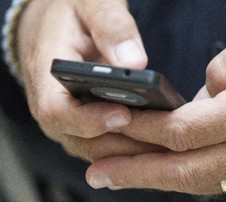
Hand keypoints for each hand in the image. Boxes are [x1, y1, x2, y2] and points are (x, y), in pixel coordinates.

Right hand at [16, 0, 165, 161]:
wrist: (57, 30)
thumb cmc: (70, 15)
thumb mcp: (88, 5)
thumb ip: (109, 27)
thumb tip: (135, 63)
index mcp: (47, 77)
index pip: (57, 111)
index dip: (89, 119)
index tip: (124, 113)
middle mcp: (54, 108)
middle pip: (83, 140)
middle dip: (123, 141)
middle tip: (162, 135)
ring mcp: (68, 122)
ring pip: (97, 150)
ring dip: (130, 150)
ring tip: (165, 140)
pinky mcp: (82, 127)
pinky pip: (104, 146)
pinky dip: (129, 147)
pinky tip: (155, 139)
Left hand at [86, 15, 225, 193]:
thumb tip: (202, 91)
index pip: (182, 130)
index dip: (144, 129)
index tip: (115, 124)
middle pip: (181, 169)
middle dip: (134, 173)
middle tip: (96, 176)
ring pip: (195, 181)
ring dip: (151, 181)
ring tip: (114, 178)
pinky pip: (212, 176)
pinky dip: (177, 176)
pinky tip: (157, 171)